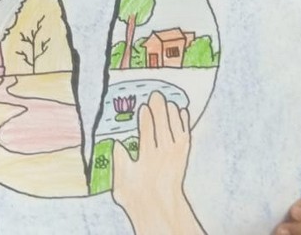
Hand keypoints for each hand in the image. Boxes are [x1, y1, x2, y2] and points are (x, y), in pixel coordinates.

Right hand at [112, 90, 204, 234]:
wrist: (160, 206)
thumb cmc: (136, 193)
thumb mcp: (122, 181)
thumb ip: (120, 162)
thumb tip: (116, 143)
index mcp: (147, 159)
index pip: (147, 135)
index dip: (145, 120)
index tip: (143, 107)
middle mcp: (163, 155)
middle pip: (162, 128)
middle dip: (159, 110)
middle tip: (156, 95)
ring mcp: (175, 155)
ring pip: (175, 129)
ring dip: (172, 114)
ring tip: (168, 100)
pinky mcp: (183, 155)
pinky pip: (185, 135)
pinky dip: (184, 123)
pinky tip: (182, 111)